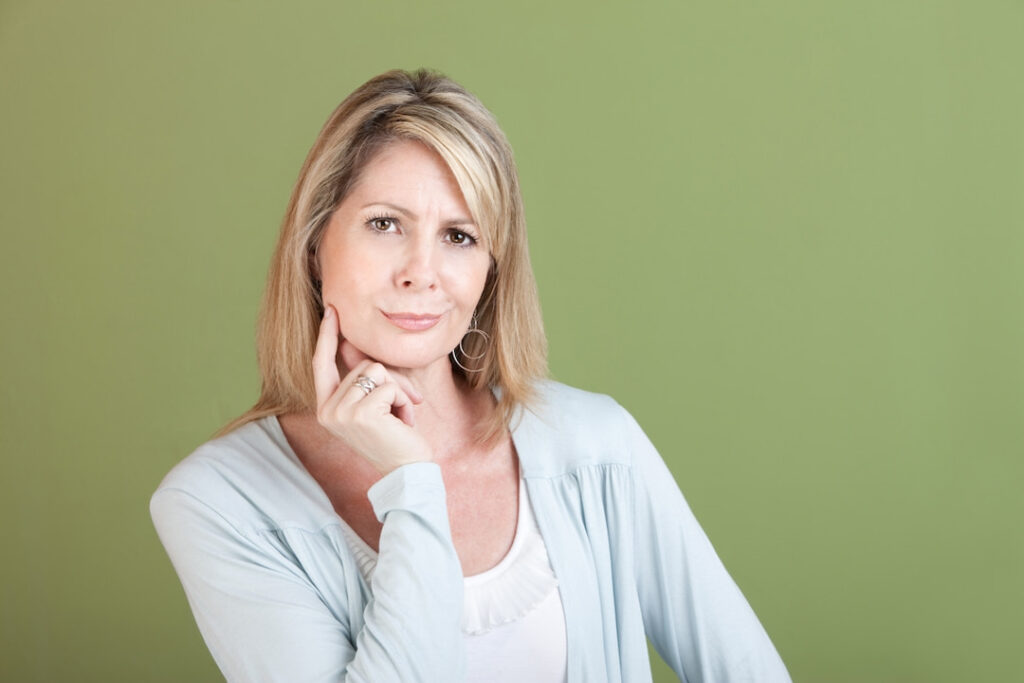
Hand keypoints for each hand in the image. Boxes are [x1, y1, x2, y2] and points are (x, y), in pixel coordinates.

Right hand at [312, 306, 430, 473]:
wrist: (406, 472)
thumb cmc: (394, 439)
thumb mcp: (373, 409)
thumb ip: (365, 384)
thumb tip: (365, 352)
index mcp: (326, 408)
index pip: (322, 363)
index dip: (326, 335)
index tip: (332, 309)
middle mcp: (328, 410)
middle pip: (363, 364)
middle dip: (392, 382)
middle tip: (401, 410)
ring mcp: (341, 412)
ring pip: (377, 371)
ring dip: (399, 392)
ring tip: (400, 418)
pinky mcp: (361, 413)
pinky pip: (390, 385)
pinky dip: (404, 401)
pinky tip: (404, 423)